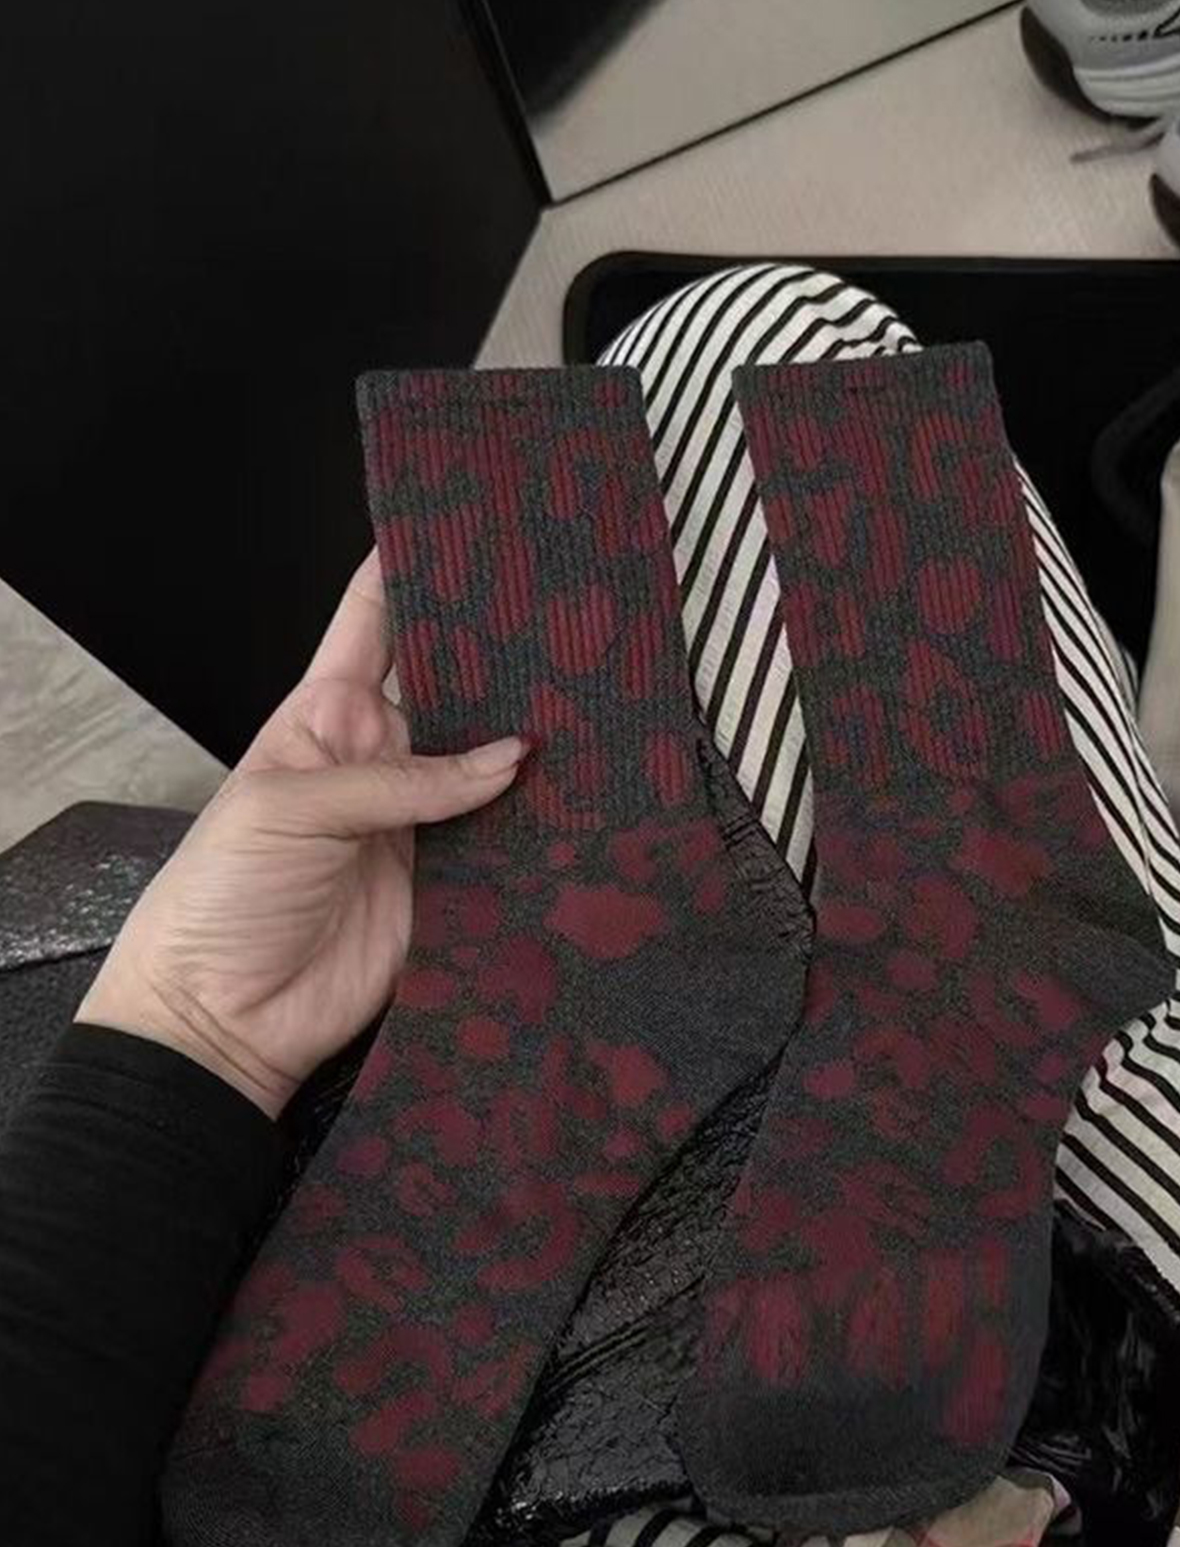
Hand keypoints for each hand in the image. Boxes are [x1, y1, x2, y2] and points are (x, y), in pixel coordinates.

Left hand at [78, 552, 526, 1118]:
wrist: (226, 1018)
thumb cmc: (221, 896)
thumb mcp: (287, 807)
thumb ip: (399, 779)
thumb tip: (510, 759)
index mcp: (326, 716)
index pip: (372, 624)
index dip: (411, 573)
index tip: (464, 529)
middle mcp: (382, 758)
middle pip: (452, 690)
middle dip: (500, 656)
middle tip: (563, 621)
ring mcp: (421, 820)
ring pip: (492, 764)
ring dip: (533, 742)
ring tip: (592, 699)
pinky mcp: (455, 882)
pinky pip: (508, 841)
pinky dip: (543, 822)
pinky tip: (581, 793)